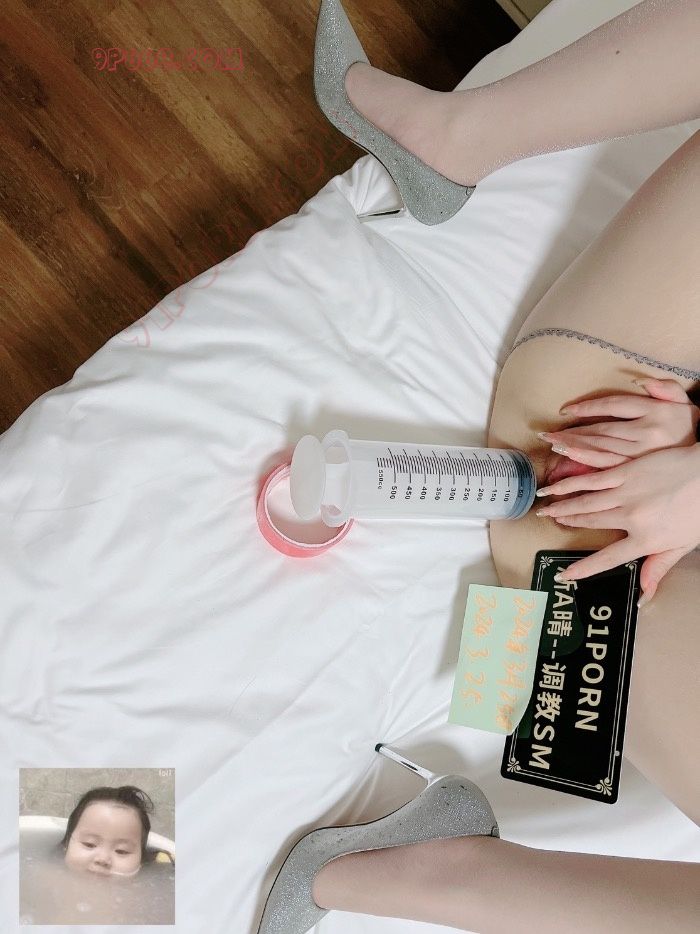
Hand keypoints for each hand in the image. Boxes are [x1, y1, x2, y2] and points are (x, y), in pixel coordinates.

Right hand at [536, 444, 699, 605]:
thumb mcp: (683, 544)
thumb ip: (659, 567)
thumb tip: (643, 594)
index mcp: (646, 540)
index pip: (609, 558)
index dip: (585, 568)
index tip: (565, 575)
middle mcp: (632, 518)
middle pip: (591, 522)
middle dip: (567, 522)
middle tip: (548, 520)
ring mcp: (627, 493)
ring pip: (586, 501)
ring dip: (563, 504)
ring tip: (545, 505)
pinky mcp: (626, 472)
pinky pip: (593, 479)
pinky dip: (572, 483)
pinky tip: (558, 485)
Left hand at [538, 377, 699, 468]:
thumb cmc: (689, 430)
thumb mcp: (684, 405)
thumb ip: (666, 388)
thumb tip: (639, 380)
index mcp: (655, 412)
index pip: (614, 406)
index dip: (589, 406)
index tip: (567, 410)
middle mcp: (646, 434)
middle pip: (602, 430)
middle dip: (572, 431)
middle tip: (547, 433)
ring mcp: (641, 456)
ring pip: (601, 449)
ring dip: (573, 446)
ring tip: (553, 444)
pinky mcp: (637, 473)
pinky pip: (607, 467)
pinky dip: (585, 463)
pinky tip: (569, 459)